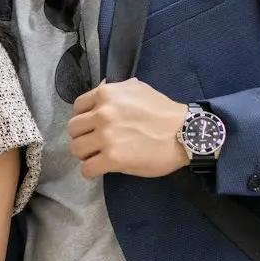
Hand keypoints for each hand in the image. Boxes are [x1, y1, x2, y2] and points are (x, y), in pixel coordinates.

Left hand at [67, 79, 187, 178]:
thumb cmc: (164, 112)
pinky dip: (91, 171)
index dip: (84, 118)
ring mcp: (106, 137)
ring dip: (85, 155)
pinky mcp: (113, 159)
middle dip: (83, 136)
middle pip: (73, 129)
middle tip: (94, 143)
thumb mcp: (138, 89)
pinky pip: (87, 168)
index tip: (92, 126)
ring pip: (76, 149)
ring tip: (97, 156)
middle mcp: (102, 114)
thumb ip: (116, 90)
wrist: (186, 133)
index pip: (77, 107)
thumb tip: (102, 90)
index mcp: (106, 95)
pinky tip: (100, 169)